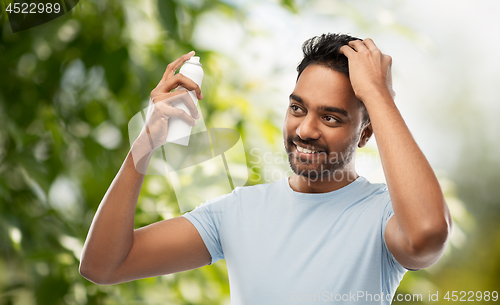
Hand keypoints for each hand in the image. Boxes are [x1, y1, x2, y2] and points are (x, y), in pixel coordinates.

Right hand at [131, 51, 202, 171]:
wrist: (150, 139)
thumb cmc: (164, 124)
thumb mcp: (171, 108)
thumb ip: (178, 100)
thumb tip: (196, 97)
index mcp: (160, 88)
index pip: (170, 68)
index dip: (182, 59)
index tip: (193, 54)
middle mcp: (157, 91)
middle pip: (179, 78)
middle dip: (194, 85)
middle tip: (201, 97)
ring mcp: (158, 100)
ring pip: (183, 95)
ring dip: (194, 106)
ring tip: (197, 115)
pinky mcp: (160, 110)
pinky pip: (180, 111)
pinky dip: (189, 118)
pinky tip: (193, 123)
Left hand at [339, 38, 394, 102]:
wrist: (376, 93)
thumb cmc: (382, 93)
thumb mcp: (390, 86)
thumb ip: (390, 85)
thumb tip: (393, 93)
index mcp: (386, 59)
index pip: (377, 52)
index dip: (371, 54)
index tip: (366, 57)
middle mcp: (377, 53)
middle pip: (368, 42)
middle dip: (362, 43)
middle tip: (356, 47)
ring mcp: (366, 54)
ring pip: (357, 43)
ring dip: (352, 44)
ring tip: (348, 47)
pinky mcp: (355, 57)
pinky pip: (346, 49)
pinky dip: (342, 49)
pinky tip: (339, 52)